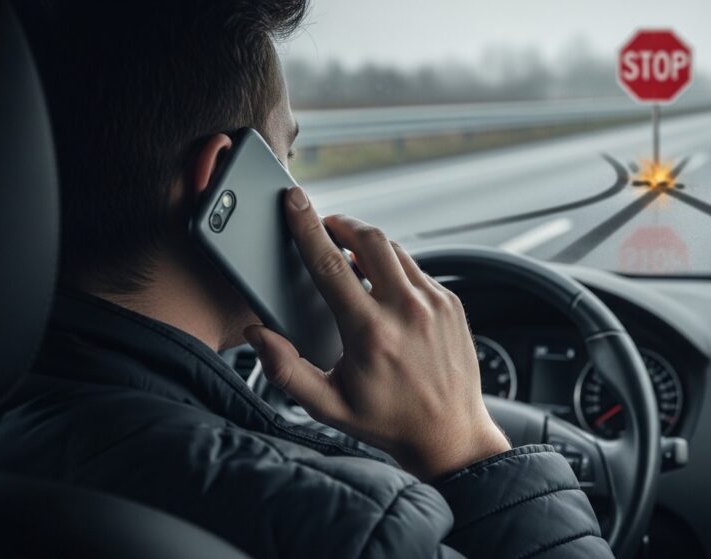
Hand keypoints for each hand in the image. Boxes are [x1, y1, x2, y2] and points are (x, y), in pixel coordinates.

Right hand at [243, 186, 509, 479]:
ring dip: (368, 242)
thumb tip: (258, 333)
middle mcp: (406, 311)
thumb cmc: (386, 421)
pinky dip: (394, 265)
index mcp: (370, 332)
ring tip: (348, 252)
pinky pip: (416, 268)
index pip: (329, 263)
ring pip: (395, 249)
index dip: (306, 226)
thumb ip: (285, 370)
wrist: (449, 434)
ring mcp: (434, 304)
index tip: (294, 201)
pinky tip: (381, 281)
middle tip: (324, 226)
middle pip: (368, 239)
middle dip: (341, 224)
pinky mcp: (451, 303)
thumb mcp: (327, 405)